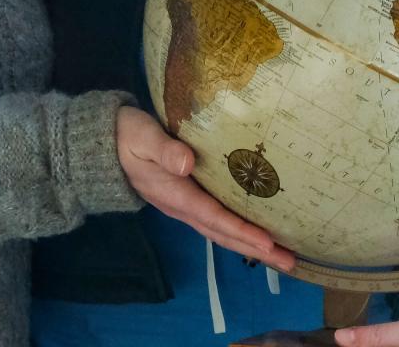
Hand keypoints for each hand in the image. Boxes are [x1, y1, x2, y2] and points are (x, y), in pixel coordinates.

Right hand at [113, 107, 295, 271]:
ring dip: (251, 246)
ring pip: (222, 232)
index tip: (268, 243)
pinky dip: (239, 232)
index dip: (241, 231)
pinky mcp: (189, 201)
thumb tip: (187, 163)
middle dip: (256, 249)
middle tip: (290, 261)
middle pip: (223, 234)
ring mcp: (186, 207)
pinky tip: (258, 234)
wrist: (109, 144)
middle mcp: (182, 207)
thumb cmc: (129, 136)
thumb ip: (164, 149)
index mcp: (175, 194)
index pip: (214, 217)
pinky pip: (218, 222)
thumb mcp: (143, 137)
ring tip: (282, 256)